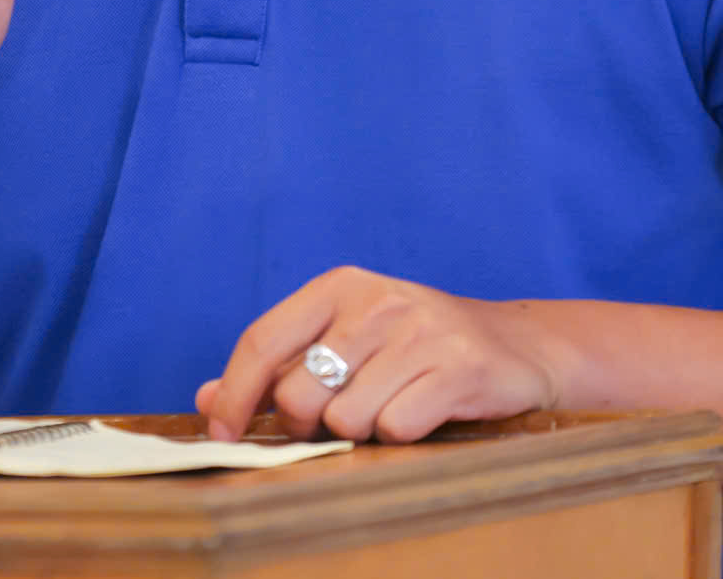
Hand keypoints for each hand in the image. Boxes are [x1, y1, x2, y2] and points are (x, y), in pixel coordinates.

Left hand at [195, 267, 568, 443]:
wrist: (517, 347)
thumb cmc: (414, 347)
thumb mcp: (344, 340)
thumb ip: (276, 369)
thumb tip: (205, 401)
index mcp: (339, 286)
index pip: (262, 341)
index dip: (233, 394)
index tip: (220, 434)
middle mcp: (377, 302)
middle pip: (298, 393)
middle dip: (309, 424)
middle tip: (339, 417)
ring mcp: (420, 333)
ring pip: (346, 419)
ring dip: (362, 430)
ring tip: (391, 406)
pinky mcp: (459, 370)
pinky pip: (396, 429)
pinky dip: (401, 436)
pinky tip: (423, 412)